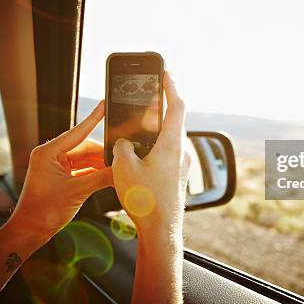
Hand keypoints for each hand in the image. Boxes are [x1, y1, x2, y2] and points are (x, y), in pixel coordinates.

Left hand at [9, 101, 112, 241]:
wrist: (31, 231)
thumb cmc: (44, 211)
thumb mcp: (78, 192)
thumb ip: (101, 178)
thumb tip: (121, 170)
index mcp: (48, 152)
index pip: (78, 132)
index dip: (94, 118)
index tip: (105, 104)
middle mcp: (51, 155)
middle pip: (84, 147)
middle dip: (102, 153)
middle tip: (121, 156)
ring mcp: (55, 166)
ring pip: (85, 159)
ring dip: (100, 165)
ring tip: (116, 169)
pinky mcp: (60, 176)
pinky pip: (82, 169)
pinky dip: (94, 173)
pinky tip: (108, 176)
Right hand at [112, 72, 190, 238]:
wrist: (162, 230)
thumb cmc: (146, 199)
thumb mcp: (124, 167)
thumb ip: (122, 147)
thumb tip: (124, 144)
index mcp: (172, 143)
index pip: (177, 106)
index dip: (171, 86)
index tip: (166, 73)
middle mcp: (181, 151)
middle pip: (174, 120)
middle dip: (161, 106)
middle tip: (151, 93)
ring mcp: (181, 164)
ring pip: (169, 138)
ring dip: (156, 128)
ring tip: (139, 124)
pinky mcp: (177, 176)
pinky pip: (167, 152)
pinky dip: (155, 145)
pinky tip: (141, 152)